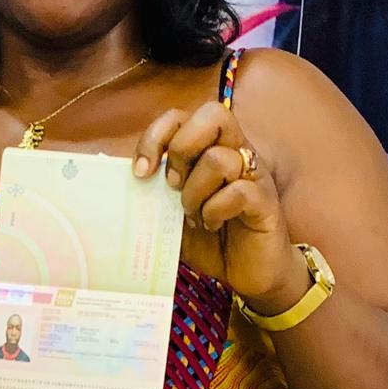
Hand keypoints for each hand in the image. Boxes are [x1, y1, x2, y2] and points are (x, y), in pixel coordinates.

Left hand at [134, 99, 306, 311]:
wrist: (249, 274)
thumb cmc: (212, 240)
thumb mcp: (173, 215)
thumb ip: (155, 194)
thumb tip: (121, 179)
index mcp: (211, 149)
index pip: (182, 117)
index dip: (156, 136)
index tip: (141, 172)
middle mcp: (237, 153)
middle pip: (213, 114)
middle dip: (181, 149)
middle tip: (172, 186)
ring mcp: (254, 174)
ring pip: (220, 159)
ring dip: (195, 192)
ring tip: (193, 216)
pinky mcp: (266, 201)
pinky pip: (239, 191)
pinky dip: (216, 211)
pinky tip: (212, 225)